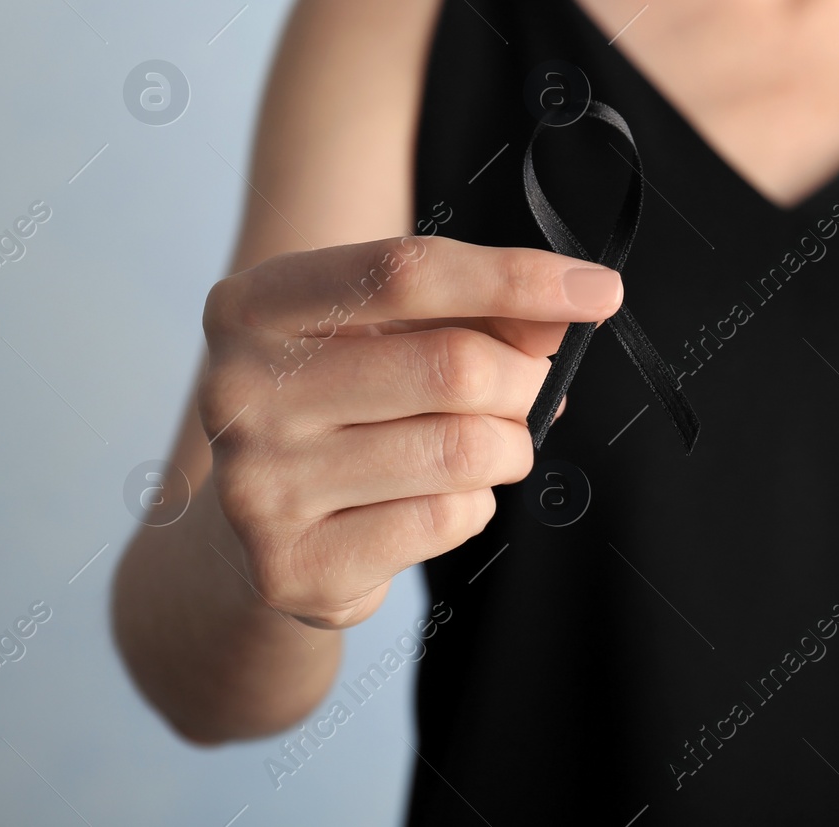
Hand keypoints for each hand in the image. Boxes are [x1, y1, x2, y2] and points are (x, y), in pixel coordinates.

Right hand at [196, 235, 621, 628]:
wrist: (262, 527)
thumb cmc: (346, 405)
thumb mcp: (397, 334)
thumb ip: (484, 311)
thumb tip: (570, 306)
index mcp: (256, 305)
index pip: (407, 273)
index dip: (516, 278)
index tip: (599, 289)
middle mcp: (239, 390)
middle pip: (453, 367)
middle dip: (525, 382)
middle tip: (531, 392)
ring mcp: (258, 485)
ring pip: (462, 451)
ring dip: (508, 448)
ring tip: (488, 447)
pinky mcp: (293, 566)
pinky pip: (445, 521)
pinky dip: (473, 506)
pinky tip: (436, 499)